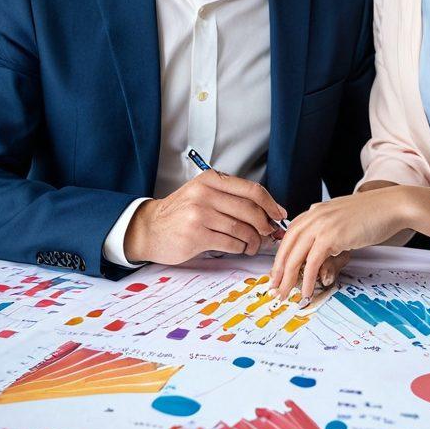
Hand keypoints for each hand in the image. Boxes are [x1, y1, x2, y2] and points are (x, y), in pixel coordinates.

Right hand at [125, 172, 286, 264]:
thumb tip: (267, 213)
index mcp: (210, 180)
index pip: (251, 189)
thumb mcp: (203, 193)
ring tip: (254, 245)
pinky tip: (239, 248)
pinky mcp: (196, 235)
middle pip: (250, 210)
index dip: (270, 203)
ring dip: (254, 240)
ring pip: (242, 229)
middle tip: (270, 234)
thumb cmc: (181, 212)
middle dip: (265, 225)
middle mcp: (205, 194)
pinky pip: (230, 243)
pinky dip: (240, 248)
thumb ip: (230, 198)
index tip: (280, 214)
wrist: (150, 228)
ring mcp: (199, 214)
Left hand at [268, 188, 408, 303]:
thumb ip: (330, 230)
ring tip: (284, 294)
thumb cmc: (374, 214)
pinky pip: (312, 262)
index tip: (278, 270)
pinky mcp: (331, 237)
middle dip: (279, 269)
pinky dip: (306, 279)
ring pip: (296, 255)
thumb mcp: (344, 219)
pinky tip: (305, 291)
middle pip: (288, 245)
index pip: (291, 233)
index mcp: (316, 210)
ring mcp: (321, 225)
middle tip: (274, 286)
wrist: (392, 206)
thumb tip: (322, 253)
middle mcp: (315, 215)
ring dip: (288, 278)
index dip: (282, 253)